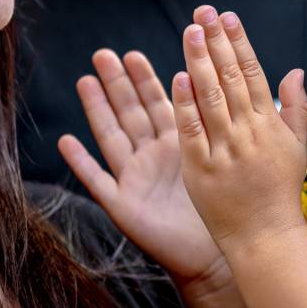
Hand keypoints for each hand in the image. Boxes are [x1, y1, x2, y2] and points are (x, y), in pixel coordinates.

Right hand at [59, 49, 224, 285]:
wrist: (216, 253)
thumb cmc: (224, 206)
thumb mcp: (224, 157)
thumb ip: (223, 125)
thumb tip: (240, 89)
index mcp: (178, 143)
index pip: (158, 104)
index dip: (145, 80)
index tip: (133, 54)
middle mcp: (152, 156)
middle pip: (131, 113)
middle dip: (117, 84)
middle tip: (103, 55)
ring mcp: (135, 178)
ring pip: (112, 137)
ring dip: (97, 110)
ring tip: (85, 82)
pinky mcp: (123, 206)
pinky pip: (98, 181)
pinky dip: (82, 163)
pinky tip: (66, 142)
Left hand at [171, 5, 306, 253]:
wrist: (266, 237)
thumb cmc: (280, 191)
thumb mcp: (296, 146)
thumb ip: (295, 106)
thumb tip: (295, 70)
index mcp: (269, 124)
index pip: (252, 73)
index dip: (239, 42)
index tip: (228, 17)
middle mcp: (247, 132)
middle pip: (229, 78)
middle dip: (216, 41)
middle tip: (204, 12)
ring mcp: (223, 150)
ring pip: (209, 97)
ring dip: (199, 61)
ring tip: (190, 32)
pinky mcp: (200, 170)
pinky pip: (191, 131)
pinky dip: (185, 105)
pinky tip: (178, 78)